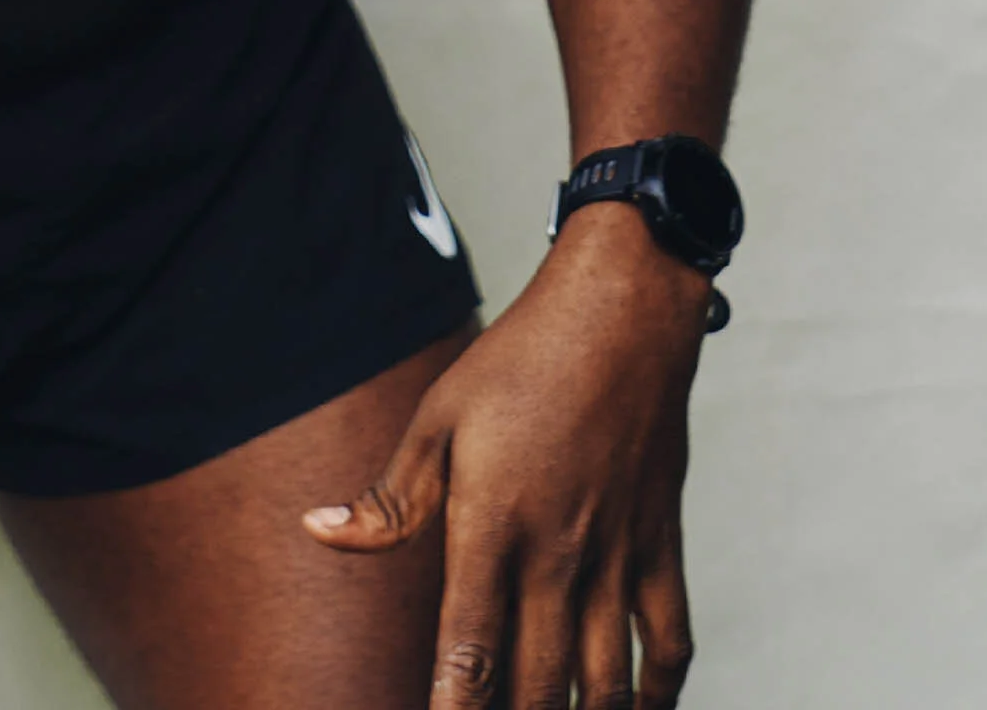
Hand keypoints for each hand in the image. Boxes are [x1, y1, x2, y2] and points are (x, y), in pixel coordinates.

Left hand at [304, 209, 711, 705]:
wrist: (620, 315)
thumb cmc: (519, 362)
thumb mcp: (438, 418)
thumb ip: (388, 498)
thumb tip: (316, 531)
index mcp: (494, 523)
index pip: (469, 644)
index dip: (455, 705)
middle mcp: (559, 553)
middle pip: (540, 681)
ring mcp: (619, 556)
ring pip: (607, 682)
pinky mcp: (662, 545)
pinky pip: (671, 645)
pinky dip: (657, 693)